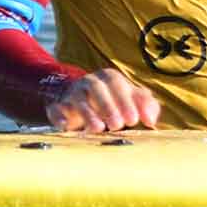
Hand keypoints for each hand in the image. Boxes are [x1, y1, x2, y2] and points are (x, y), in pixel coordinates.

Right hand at [45, 68, 160, 133]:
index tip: (134, 120)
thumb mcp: (131, 101)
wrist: (78, 100)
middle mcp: (90, 82)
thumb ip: (147, 106)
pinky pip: (56, 108)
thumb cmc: (113, 102)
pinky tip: (66, 127)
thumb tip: (151, 120)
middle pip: (97, 88)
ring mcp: (73, 93)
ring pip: (78, 98)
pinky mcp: (58, 106)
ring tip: (98, 129)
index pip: (117, 83)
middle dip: (108, 106)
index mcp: (109, 78)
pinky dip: (59, 116)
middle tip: (118, 125)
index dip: (126, 101)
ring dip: (88, 113)